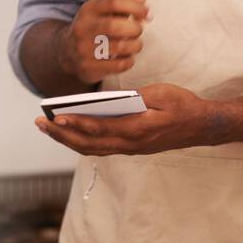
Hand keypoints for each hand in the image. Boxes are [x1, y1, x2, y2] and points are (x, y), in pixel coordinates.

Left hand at [35, 83, 222, 155]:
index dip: (77, 124)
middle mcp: (131, 144)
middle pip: (89, 143)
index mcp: (139, 128)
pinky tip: (68, 132)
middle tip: (41, 122)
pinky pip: (100, 148)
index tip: (58, 117)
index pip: (101, 128)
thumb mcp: (161, 94)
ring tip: (48, 127)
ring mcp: (130, 149)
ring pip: (92, 149)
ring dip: (68, 140)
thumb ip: (136, 97)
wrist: (201, 126)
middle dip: (62, 134)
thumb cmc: (183, 105)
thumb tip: (112, 99)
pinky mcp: (130, 148)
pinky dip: (81, 142)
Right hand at [56, 0, 148, 84]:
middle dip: (135, 28)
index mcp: (88, 10)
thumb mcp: (104, 13)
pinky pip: (119, 65)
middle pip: (115, 26)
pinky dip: (129, 61)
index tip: (146, 13)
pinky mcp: (89, 67)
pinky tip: (127, 57)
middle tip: (138, 31)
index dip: (135, 7)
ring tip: (135, 44)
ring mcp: (84, 49)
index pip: (114, 3)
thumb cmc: (94, 29)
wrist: (68, 53)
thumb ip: (124, 4)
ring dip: (135, 45)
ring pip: (120, 47)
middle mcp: (83, 28)